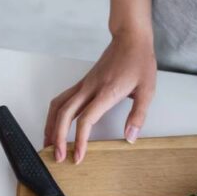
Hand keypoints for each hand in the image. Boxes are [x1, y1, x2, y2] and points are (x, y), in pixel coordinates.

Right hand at [44, 30, 155, 163]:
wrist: (130, 38)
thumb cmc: (139, 62)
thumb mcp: (147, 90)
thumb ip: (138, 115)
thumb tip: (130, 137)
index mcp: (107, 92)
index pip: (86, 120)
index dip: (80, 140)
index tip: (78, 157)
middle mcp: (90, 88)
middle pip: (65, 115)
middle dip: (58, 137)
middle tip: (57, 157)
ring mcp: (83, 84)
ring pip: (58, 106)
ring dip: (50, 125)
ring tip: (49, 143)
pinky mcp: (82, 83)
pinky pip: (61, 99)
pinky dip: (54, 114)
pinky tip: (54, 125)